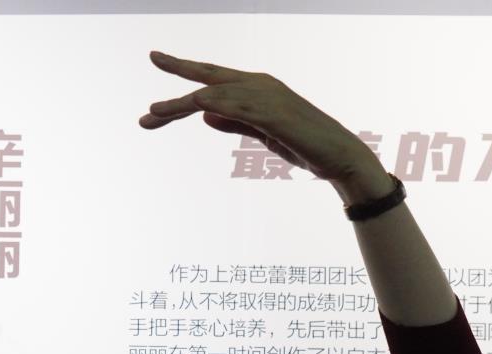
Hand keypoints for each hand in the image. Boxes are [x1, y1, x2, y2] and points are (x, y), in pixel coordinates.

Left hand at [139, 52, 391, 201]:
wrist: (339, 156)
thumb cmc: (303, 145)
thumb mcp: (260, 133)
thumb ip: (234, 121)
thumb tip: (204, 114)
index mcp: (256, 88)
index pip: (214, 77)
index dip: (186, 69)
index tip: (158, 60)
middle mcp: (258, 84)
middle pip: (209, 75)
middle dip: (178, 68)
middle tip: (153, 58)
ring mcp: (265, 96)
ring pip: (213, 93)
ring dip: (179, 104)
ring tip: (152, 114)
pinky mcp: (272, 113)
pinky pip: (234, 105)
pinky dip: (210, 104)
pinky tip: (191, 105)